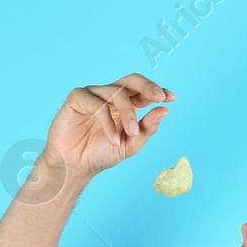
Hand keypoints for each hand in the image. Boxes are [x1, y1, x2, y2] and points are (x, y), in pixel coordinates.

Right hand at [37, 74, 173, 185]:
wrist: (75, 166)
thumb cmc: (101, 154)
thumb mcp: (131, 144)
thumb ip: (147, 128)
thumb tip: (165, 110)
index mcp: (126, 104)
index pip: (144, 91)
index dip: (158, 90)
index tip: (172, 97)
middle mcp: (110, 96)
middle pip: (131, 80)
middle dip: (147, 86)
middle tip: (159, 97)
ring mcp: (94, 94)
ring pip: (117, 93)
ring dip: (128, 113)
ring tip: (131, 133)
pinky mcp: (78, 98)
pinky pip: (97, 104)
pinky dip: (108, 122)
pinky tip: (112, 139)